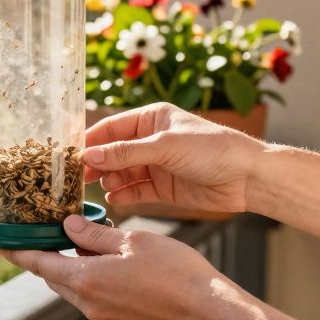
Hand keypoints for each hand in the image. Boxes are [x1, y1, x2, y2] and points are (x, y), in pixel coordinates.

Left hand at [1, 215, 223, 319]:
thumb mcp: (132, 241)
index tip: (0, 245)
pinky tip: (106, 264)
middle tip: (41, 236)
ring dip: (71, 268)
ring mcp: (104, 317)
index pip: (39, 264)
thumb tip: (67, 227)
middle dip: (46, 257)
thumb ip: (95, 234)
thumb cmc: (174, 270)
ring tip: (80, 243)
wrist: (208, 311)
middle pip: (54, 277)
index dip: (18, 254)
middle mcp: (88, 304)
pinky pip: (93, 298)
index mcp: (86, 280)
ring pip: (74, 289)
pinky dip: (90, 280)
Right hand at [85, 103, 266, 213]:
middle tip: (77, 178)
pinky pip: (134, 191)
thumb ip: (125, 152)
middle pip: (112, 152)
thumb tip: (90, 156)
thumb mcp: (165, 146)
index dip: (91, 141)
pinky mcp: (162, 188)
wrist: (248, 178)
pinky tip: (114, 200)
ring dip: (108, 181)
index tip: (71, 156)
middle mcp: (150, 141)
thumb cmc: (212, 149)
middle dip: (96, 164)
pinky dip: (123, 195)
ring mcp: (155, 165)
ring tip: (100, 189)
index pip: (110, 128)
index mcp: (150, 119)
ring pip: (120, 173)